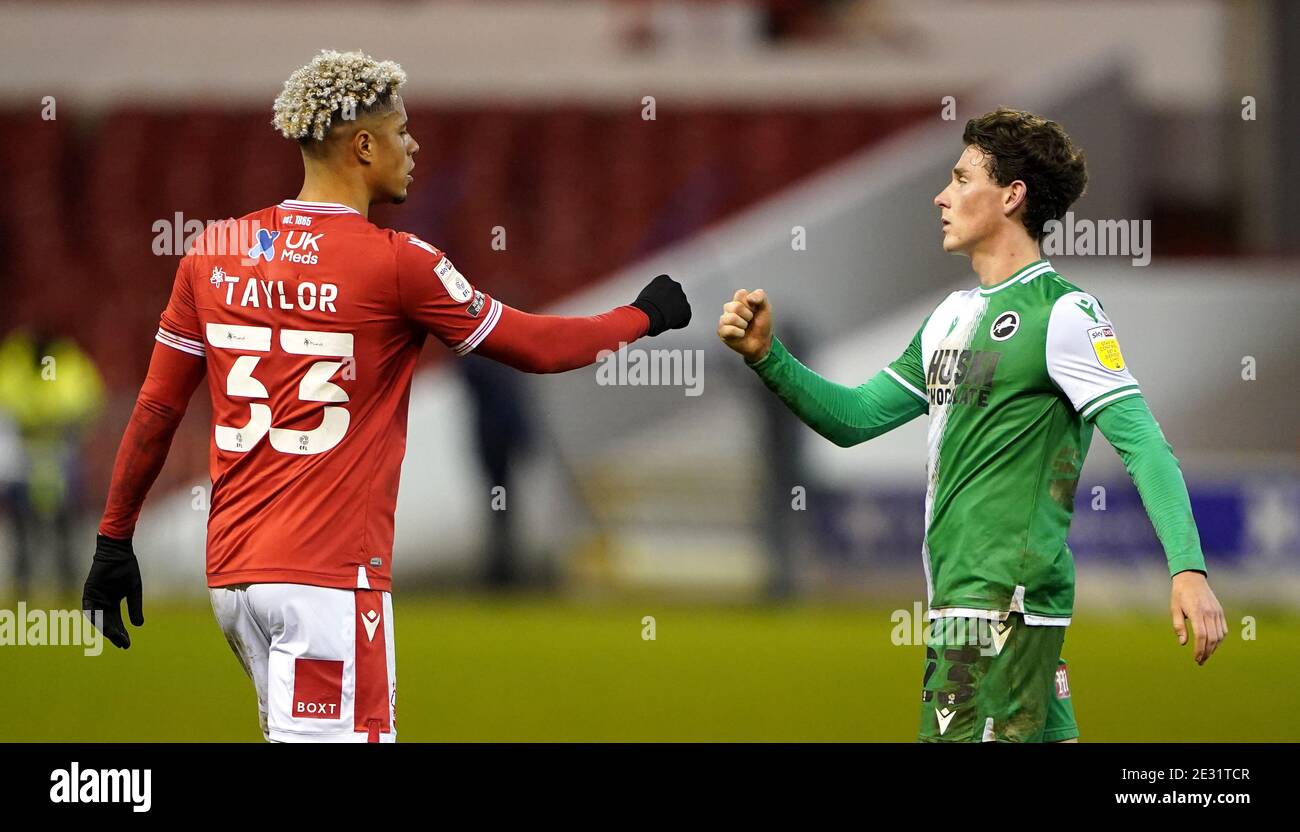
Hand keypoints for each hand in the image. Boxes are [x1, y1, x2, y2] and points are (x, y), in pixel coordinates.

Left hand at [82, 534, 143, 648]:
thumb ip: (135, 607)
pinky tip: (100, 625)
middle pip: (107, 623)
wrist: (117, 552)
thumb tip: (138, 625)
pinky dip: (93, 616)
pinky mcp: (88, 592)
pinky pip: (88, 608)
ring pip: (97, 619)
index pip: (116, 622)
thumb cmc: (126, 568)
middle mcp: (102, 603)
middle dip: (114, 634)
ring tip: (114, 636)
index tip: (127, 644)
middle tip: (122, 643)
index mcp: (113, 603)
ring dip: (105, 628)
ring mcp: (94, 598)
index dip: (121, 633)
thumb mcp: (134, 590)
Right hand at [631, 274, 690, 335]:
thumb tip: (655, 303)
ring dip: (675, 314)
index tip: (656, 307)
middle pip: (675, 297)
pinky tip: (668, 325)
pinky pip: (685, 318)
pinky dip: (678, 323)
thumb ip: (654, 296)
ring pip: (681, 307)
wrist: (646, 314)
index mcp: (664, 279)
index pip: (667, 289)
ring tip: (664, 320)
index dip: (661, 300)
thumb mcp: (645, 295)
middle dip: (670, 305)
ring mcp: (682, 297)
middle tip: (662, 314)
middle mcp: (675, 285)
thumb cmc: (641, 307)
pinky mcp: (687, 309)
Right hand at [717, 288, 773, 362]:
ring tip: (745, 328)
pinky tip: (741, 335)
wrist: (762, 342)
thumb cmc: (762, 325)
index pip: (740, 294)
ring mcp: (724, 320)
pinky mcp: (721, 331)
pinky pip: (729, 329)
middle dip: (747, 315)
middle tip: (750, 321)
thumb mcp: (766, 308)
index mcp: (739, 301)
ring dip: (743, 325)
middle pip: (735, 306)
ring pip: (731, 318)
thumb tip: (749, 298)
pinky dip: (739, 333)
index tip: (755, 310)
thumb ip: (760, 296)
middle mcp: (729, 308)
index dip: (750, 303)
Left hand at [1170, 570, 1225, 664]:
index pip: (1201, 636)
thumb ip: (1178, 626)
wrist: (1192, 578)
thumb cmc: (1180, 594)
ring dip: (1214, 648)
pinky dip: (1219, 640)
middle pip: (1212, 638)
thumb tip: (1183, 643)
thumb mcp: (1174, 608)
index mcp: (1196, 612)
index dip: (1199, 649)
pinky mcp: (1221, 612)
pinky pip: (1223, 630)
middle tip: (1200, 661)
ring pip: (1220, 636)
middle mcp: (1209, 613)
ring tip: (1205, 656)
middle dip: (1206, 652)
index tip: (1196, 658)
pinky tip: (1212, 646)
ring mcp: (1217, 613)